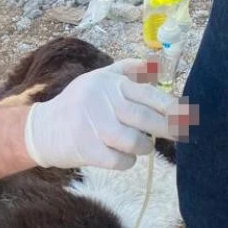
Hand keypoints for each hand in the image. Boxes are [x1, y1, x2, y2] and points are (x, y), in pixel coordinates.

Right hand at [24, 60, 182, 170]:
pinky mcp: (88, 150)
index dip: (172, 107)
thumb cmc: (76, 104)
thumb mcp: (96, 79)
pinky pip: (121, 161)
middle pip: (147, 120)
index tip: (185, 115)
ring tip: (141, 145)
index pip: (149, 95)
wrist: (41, 129)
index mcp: (109, 84)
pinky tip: (122, 156)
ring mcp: (95, 127)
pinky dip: (127, 161)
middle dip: (168, 129)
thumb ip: (126, 70)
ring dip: (145, 146)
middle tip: (177, 133)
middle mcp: (103, 102)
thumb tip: (156, 66)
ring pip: (137, 142)